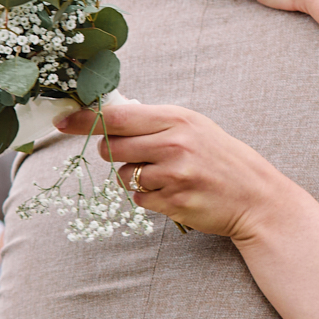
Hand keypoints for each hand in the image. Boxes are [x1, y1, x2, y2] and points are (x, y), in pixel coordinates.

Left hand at [83, 101, 292, 242]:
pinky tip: (173, 193)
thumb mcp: (194, 127)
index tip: (62, 121)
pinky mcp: (172, 202)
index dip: (85, 119)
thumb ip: (154, 121)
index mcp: (177, 118)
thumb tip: (108, 117)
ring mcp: (173, 175)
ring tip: (166, 176)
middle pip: (111, 147)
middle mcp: (173, 144)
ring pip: (122, 176)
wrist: (256, 196)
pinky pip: (137, 199)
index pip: (117, 116)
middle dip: (113, 153)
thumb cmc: (222, 159)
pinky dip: (148, 198)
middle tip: (138, 155)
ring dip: (134, 178)